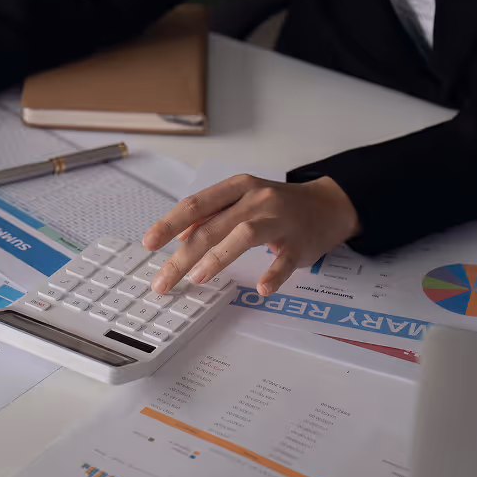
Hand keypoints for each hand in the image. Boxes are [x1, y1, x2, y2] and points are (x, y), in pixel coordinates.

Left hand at [142, 175, 359, 295]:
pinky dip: (273, 274)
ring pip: (244, 235)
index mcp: (238, 188)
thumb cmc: (277, 205)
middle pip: (212, 226)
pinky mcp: (299, 243)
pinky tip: (261, 289)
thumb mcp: (242, 199)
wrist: (328, 205)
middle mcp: (256, 199)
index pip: (196, 204)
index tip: (149, 243)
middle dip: (183, 255)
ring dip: (218, 258)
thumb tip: (177, 234)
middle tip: (163, 281)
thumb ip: (211, 215)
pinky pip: (284, 260)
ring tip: (198, 277)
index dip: (169, 223)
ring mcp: (279, 220)